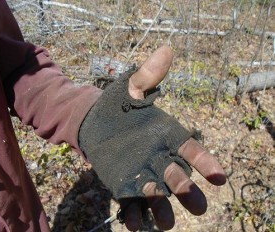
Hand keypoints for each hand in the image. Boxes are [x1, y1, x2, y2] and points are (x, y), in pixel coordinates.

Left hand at [125, 45, 225, 230]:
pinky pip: (131, 202)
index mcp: (166, 135)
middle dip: (187, 192)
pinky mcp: (123, 183)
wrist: (92, 122)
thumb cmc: (116, 105)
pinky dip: (134, 214)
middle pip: (177, 178)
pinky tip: (134, 223)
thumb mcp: (131, 88)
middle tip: (197, 205)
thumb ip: (148, 76)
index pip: (190, 149)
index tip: (218, 176)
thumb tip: (166, 49)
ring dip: (162, 209)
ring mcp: (141, 173)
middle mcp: (158, 157)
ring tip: (165, 222)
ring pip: (157, 196)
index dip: (204, 161)